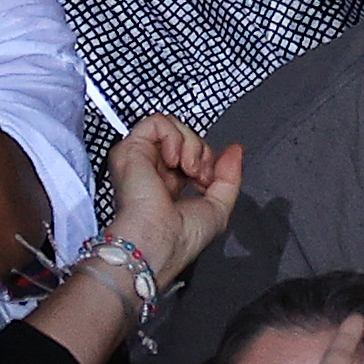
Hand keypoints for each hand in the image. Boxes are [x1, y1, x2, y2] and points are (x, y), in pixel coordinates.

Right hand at [101, 113, 247, 289]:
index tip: (208, 181)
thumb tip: (235, 149)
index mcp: (168, 184)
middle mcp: (151, 171)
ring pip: (172, 126)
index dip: (208, 160)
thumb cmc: (181, 237)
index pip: (192, 153)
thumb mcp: (219, 206)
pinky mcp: (128, 150)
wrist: (157, 242)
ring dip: (191, 143)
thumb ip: (230, 175)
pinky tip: (175, 160)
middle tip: (200, 175)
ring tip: (188, 168)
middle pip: (185, 137)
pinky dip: (174, 136)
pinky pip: (157, 122)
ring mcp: (139, 160)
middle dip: (202, 151)